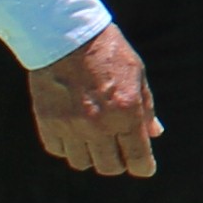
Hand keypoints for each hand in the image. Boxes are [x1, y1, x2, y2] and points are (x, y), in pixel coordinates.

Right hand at [27, 26, 160, 176]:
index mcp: (126, 113)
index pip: (138, 158)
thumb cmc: (107, 51)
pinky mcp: (48, 123)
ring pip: (82, 163)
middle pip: (109, 167)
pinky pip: (59, 150)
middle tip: (118, 149)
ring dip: (90, 155)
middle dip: (118, 162)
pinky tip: (73, 131)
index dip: (144, 167)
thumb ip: (146, 108)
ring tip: (93, 138)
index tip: (144, 167)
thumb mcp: (136, 75)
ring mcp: (71, 126)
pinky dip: (67, 146)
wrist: (64, 34)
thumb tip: (155, 134)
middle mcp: (99, 125)